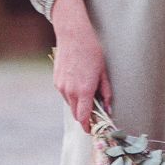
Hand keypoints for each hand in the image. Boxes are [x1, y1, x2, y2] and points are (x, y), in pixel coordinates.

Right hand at [50, 0, 110, 129]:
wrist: (73, 35)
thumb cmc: (91, 51)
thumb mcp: (103, 72)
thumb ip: (105, 92)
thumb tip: (107, 108)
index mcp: (84, 91)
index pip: (84, 117)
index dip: (89, 126)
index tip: (93, 129)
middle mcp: (70, 91)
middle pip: (76, 114)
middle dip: (84, 116)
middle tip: (94, 113)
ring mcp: (61, 87)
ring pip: (70, 104)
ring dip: (78, 104)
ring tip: (87, 92)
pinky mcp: (56, 81)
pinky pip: (64, 94)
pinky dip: (71, 94)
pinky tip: (78, 82)